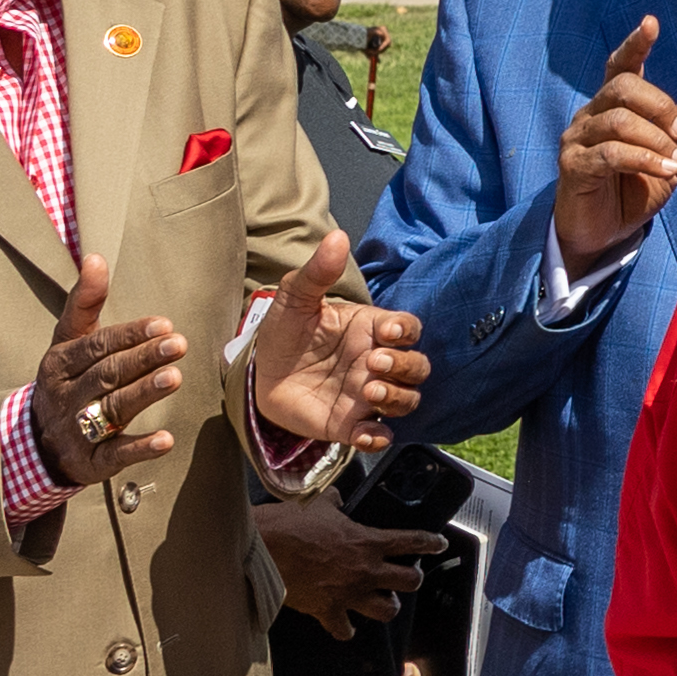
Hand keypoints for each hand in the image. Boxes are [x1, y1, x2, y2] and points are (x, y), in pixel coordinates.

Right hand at [29, 255, 189, 487]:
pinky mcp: (90, 462)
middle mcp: (66, 395)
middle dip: (143, 359)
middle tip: (179, 344)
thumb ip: (84, 303)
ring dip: (144, 394)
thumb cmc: (67, 380)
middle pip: (107, 374)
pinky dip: (139, 448)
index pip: (96, 346)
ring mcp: (76, 429)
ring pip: (111, 409)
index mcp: (60, 363)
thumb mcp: (68, 341)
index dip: (129, 335)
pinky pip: (114, 454)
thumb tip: (94, 257)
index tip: (163, 324)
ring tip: (175, 378)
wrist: (35, 443)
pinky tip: (166, 440)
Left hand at [249, 229, 426, 453]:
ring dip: (397, 398)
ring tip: (370, 390)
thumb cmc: (286, 332)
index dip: (407, 331)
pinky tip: (365, 433)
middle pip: (418, 367)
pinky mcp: (348, 424)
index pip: (408, 329)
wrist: (258, 372)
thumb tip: (337, 237)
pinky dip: (378, 438)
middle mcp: (376, 364)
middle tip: (374, 363)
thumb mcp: (296, 298)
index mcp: (371, 331)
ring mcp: (365, 395)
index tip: (389, 331)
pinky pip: (377, 435)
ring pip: (406, 400)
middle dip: (405, 366)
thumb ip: (318, 272)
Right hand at [257, 494, 445, 632]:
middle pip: (410, 582)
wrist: (262, 548)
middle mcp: (366, 570)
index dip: (431, 543)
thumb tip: (337, 498)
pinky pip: (344, 630)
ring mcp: (348, 593)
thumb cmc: (289, 523)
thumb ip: (335, 502)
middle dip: (412, 579)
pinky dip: (346, 630)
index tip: (439, 544)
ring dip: (386, 606)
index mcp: (368, 542)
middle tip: (406, 576)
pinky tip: (346, 627)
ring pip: (386, 610)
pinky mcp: (327, 611)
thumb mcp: (319, 504)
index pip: (412, 541)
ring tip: (382, 601)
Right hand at [551, 17, 676, 270]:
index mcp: (615, 106)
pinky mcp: (572, 164)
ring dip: (657, 140)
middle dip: (661, 106)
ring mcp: (578, 137)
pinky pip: (611, 152)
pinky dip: (645, 160)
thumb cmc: (636, 190)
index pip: (621, 66)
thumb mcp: (669, 160)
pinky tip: (666, 171)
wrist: (605, 234)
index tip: (651, 22)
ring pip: (619, 120)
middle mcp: (592, 114)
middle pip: (624, 87)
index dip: (635, 44)